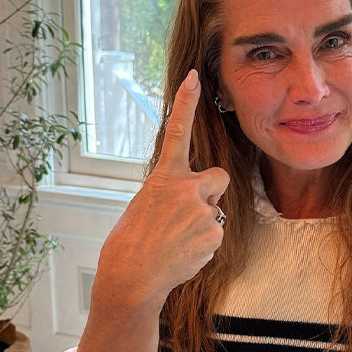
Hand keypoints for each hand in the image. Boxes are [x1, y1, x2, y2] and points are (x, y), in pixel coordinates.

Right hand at [95, 69, 229, 310]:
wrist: (133, 275)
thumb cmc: (132, 242)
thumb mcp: (145, 205)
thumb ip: (172, 194)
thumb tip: (193, 201)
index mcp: (164, 178)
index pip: (176, 132)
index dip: (186, 103)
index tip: (194, 77)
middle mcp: (187, 189)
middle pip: (219, 177)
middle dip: (212, 190)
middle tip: (191, 212)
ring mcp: (203, 211)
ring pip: (215, 213)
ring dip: (202, 226)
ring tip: (176, 242)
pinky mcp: (214, 234)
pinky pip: (215, 236)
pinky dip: (202, 246)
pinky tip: (183, 254)